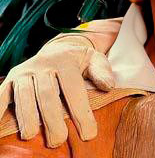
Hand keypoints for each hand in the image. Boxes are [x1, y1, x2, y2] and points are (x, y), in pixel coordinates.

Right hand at [0, 35, 114, 147]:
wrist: (59, 49)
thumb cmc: (80, 61)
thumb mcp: (95, 60)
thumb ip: (102, 72)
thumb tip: (108, 86)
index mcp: (66, 61)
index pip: (74, 89)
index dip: (81, 112)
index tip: (89, 134)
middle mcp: (43, 65)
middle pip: (47, 95)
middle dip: (52, 120)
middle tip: (58, 141)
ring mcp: (24, 72)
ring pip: (24, 95)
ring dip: (26, 117)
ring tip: (31, 136)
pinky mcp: (10, 79)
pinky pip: (1, 94)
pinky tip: (0, 124)